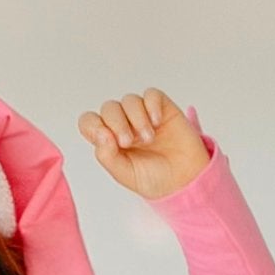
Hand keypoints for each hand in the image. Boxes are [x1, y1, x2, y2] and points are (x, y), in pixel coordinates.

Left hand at [77, 88, 210, 199]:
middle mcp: (124, 125)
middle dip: (116, 123)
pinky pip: (151, 95)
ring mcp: (143, 115)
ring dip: (136, 118)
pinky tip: (157, 122)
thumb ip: (107, 155)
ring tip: (148, 138)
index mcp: (109, 141)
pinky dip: (151, 105)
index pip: (89, 122)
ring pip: (129, 100)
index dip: (92, 126)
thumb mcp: (124, 174)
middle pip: (109, 108)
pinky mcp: (162, 108)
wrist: (184, 180)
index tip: (106, 140)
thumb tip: (100, 133)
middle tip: (128, 142)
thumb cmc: (153, 178)